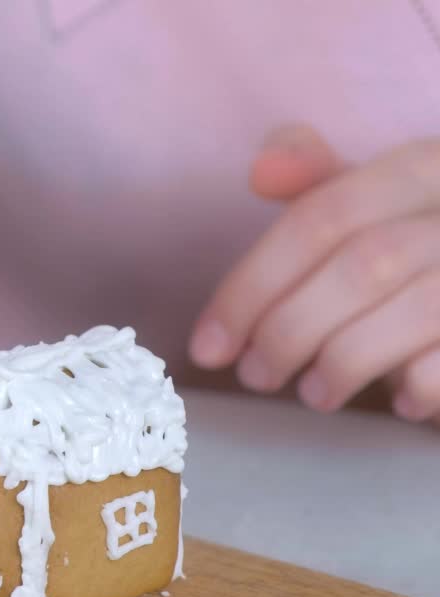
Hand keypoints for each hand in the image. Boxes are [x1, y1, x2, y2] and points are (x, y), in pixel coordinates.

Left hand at [190, 125, 439, 423]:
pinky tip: (398, 401)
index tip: (208, 345)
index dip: (252, 286)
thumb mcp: (376, 204)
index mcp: (423, 166)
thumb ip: (318, 185)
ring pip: (416, 309)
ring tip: (314, 393)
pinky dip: (419, 384)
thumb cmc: (423, 253)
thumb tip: (262, 171)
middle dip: (291, 330)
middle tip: (256, 376)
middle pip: (364, 264)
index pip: (320, 219)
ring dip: (345, 362)